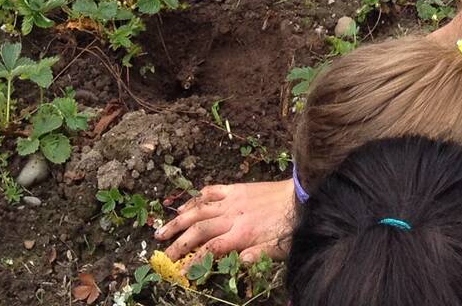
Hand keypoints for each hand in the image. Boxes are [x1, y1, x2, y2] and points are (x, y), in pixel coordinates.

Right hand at [157, 180, 295, 264]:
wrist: (300, 195)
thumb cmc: (289, 226)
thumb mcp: (277, 248)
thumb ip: (256, 255)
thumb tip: (238, 263)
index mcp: (242, 234)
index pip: (210, 249)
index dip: (192, 261)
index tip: (178, 272)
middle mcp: (232, 216)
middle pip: (198, 230)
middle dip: (178, 244)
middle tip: (161, 256)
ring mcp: (232, 200)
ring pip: (198, 209)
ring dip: (178, 221)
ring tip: (161, 231)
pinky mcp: (236, 189)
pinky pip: (211, 191)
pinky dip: (195, 199)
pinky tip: (184, 206)